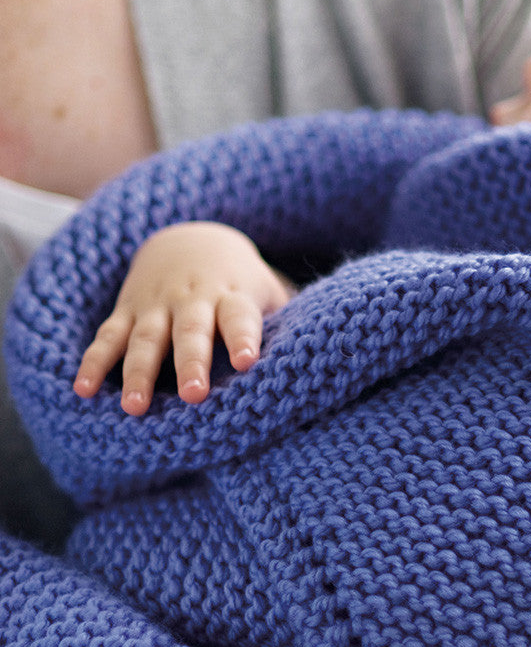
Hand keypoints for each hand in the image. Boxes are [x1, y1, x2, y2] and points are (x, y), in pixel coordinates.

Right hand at [73, 222, 295, 415]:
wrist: (189, 239)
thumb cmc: (239, 281)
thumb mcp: (265, 290)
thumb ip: (290, 319)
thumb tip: (330, 352)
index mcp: (232, 296)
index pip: (240, 317)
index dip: (244, 337)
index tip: (248, 361)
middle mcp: (192, 301)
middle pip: (191, 332)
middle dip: (191, 362)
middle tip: (195, 396)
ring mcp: (156, 307)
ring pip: (146, 340)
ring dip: (139, 373)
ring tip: (136, 407)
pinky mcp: (126, 312)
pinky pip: (107, 338)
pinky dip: (93, 363)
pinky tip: (83, 391)